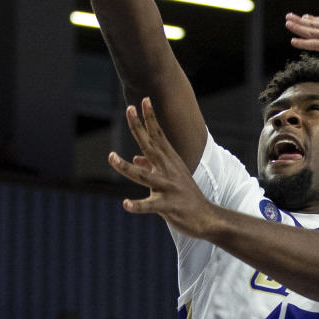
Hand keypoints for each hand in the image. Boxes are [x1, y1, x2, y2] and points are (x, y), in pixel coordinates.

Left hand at [108, 99, 217, 239]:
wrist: (206, 218)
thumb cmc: (186, 197)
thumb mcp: (170, 178)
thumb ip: (151, 167)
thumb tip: (135, 158)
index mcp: (169, 162)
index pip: (158, 136)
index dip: (150, 118)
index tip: (144, 100)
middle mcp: (168, 171)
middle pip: (150, 146)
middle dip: (138, 127)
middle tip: (129, 108)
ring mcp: (168, 188)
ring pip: (143, 176)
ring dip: (126, 167)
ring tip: (111, 157)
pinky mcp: (168, 206)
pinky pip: (150, 205)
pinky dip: (137, 205)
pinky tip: (126, 204)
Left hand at [285, 12, 318, 68]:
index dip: (315, 20)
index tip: (305, 17)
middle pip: (316, 24)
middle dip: (302, 21)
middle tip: (290, 17)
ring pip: (313, 31)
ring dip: (299, 28)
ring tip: (287, 23)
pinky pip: (315, 44)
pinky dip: (303, 43)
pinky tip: (293, 41)